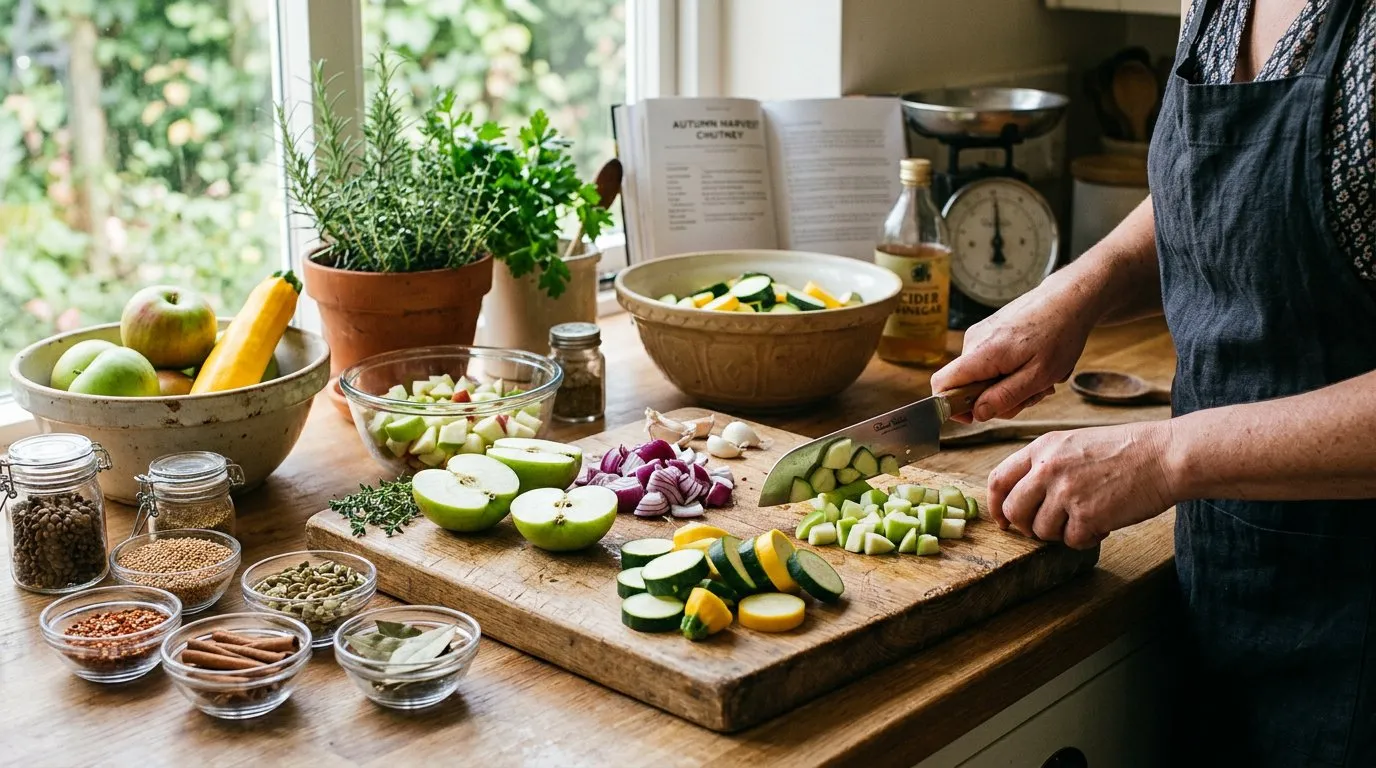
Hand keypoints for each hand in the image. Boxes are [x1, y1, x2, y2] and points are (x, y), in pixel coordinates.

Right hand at [931, 275, 1097, 422]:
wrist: (1068, 299)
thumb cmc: (1059, 334)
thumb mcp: (1038, 376)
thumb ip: (1005, 397)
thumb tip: (977, 413)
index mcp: (981, 353)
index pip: (941, 384)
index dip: (951, 407)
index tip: (977, 415)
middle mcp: (973, 342)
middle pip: (967, 386)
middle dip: (997, 399)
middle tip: (1032, 394)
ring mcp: (980, 335)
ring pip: (982, 377)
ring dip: (1009, 386)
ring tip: (1039, 377)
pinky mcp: (989, 332)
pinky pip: (990, 364)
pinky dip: (1011, 372)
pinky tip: (1034, 365)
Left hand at [988, 421, 1176, 548]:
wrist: (1164, 456)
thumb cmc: (1125, 451)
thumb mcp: (1075, 443)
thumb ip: (1046, 465)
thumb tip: (1023, 496)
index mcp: (1042, 448)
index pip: (998, 480)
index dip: (996, 505)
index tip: (1002, 520)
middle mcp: (1047, 469)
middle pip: (1013, 510)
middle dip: (1026, 526)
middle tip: (1047, 528)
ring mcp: (1066, 493)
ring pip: (1041, 530)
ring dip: (1061, 532)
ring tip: (1086, 518)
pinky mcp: (1087, 515)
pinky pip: (1071, 541)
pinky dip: (1085, 539)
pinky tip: (1103, 525)